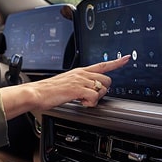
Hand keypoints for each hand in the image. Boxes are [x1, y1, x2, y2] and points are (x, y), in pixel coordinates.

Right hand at [0, 55, 130, 117]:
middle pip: (107, 79)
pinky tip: (81, 103)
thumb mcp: (65, 84)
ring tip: (83, 100)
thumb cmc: (47, 91)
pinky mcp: (77, 89)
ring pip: (102, 88)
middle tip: (90, 97)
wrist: (36, 93)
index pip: (102, 64)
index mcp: (79, 71)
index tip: (126, 58)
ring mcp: (80, 81)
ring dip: (96, 98)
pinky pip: (94, 97)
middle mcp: (81, 74)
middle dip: (103, 90)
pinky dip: (90, 104)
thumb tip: (85, 93)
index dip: (116, 62)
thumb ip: (78, 85)